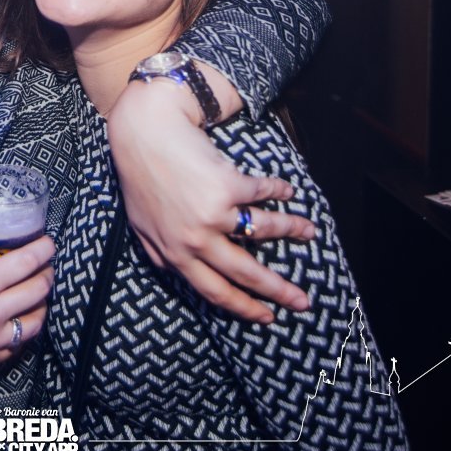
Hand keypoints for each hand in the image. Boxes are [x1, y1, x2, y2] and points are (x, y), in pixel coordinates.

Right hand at [0, 236, 54, 388]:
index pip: (26, 262)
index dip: (44, 249)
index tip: (48, 243)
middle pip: (39, 289)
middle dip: (48, 273)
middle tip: (45, 266)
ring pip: (37, 320)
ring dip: (41, 304)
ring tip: (36, 294)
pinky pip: (20, 344)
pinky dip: (23, 329)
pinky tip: (17, 320)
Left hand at [108, 80, 313, 322]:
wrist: (143, 132)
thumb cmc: (140, 177)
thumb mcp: (142, 226)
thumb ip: (160, 254)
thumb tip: (176, 274)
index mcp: (173, 256)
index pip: (215, 292)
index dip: (245, 307)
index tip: (268, 318)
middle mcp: (193, 241)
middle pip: (245, 273)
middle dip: (279, 290)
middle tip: (303, 302)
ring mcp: (211, 215)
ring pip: (263, 231)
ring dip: (292, 230)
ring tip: (310, 232)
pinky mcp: (226, 186)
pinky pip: (263, 194)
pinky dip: (280, 193)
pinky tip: (288, 193)